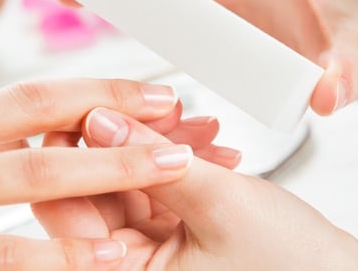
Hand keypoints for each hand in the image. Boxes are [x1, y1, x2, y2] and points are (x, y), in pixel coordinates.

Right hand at [0, 78, 193, 269]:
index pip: (16, 98)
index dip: (87, 95)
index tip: (140, 95)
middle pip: (33, 125)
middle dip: (112, 120)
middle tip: (175, 124)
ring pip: (24, 186)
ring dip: (101, 178)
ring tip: (163, 180)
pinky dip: (53, 258)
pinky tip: (101, 261)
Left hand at [34, 107, 357, 269]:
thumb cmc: (292, 265)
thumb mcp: (218, 203)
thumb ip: (150, 158)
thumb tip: (96, 118)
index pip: (65, 210)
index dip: (70, 151)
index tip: (89, 104)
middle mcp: (129, 268)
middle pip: (96, 191)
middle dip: (129, 140)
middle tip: (158, 105)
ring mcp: (151, 252)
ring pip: (130, 182)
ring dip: (163, 144)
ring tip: (203, 124)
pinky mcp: (175, 235)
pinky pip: (160, 187)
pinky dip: (182, 161)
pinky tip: (212, 141)